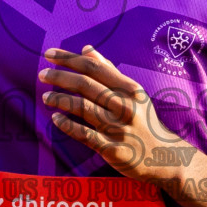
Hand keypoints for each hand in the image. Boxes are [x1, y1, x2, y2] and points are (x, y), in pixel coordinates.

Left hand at [38, 45, 186, 183]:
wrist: (165, 157)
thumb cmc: (143, 121)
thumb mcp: (133, 93)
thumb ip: (109, 71)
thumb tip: (86, 49)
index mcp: (130, 89)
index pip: (94, 67)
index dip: (69, 59)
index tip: (49, 55)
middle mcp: (125, 106)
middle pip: (86, 85)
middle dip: (60, 77)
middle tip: (42, 75)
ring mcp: (119, 128)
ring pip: (83, 108)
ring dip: (61, 100)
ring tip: (46, 97)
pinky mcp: (113, 149)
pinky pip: (85, 135)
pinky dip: (68, 126)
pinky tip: (55, 119)